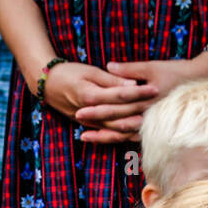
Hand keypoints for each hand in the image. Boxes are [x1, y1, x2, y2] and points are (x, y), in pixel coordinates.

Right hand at [34, 62, 158, 143]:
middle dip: (141, 111)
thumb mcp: (89, 71)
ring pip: (115, 129)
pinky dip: (122, 135)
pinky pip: (108, 134)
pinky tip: (135, 135)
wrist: (47, 85)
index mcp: (90, 95)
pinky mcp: (88, 125)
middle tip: (160, 108)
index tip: (156, 87)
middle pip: (120, 115)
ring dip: (133, 128)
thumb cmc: (68, 73)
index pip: (120, 95)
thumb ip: (111, 79)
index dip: (139, 92)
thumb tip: (131, 84)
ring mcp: (88, 122)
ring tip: (152, 125)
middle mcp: (90, 112)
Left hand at [73, 56, 207, 141]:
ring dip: (104, 136)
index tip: (79, 110)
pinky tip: (105, 139)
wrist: (202, 83)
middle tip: (77, 122)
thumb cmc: (176, 72)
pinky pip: (133, 138)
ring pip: (123, 135)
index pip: (116, 107)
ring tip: (85, 137)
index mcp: (145, 100)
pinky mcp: (155, 129)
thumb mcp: (153, 67)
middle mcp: (147, 117)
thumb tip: (108, 66)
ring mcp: (152, 125)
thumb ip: (130, 70)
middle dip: (96, 123)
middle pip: (116, 123)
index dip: (97, 110)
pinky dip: (118, 139)